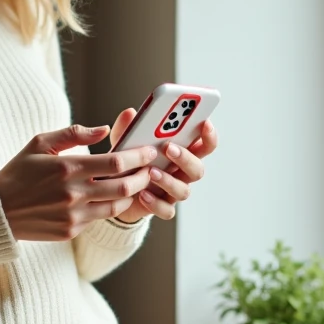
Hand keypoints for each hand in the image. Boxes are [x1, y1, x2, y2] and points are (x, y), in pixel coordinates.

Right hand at [0, 125, 159, 240]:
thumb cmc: (20, 171)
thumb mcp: (40, 143)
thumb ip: (74, 134)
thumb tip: (105, 130)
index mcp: (68, 168)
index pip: (115, 162)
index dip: (138, 156)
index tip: (149, 151)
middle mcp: (73, 194)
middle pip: (124, 186)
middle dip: (144, 177)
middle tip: (151, 169)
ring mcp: (73, 216)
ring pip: (117, 206)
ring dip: (132, 195)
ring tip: (136, 183)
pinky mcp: (71, 231)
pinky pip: (98, 218)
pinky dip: (108, 206)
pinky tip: (111, 197)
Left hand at [108, 108, 217, 223]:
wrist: (115, 190)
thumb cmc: (128, 161)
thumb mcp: (125, 142)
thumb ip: (128, 128)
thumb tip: (129, 113)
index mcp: (180, 153)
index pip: (204, 144)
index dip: (209, 135)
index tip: (204, 123)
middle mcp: (181, 173)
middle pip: (197, 168)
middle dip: (186, 158)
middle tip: (169, 148)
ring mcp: (173, 191)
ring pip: (183, 190)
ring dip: (169, 181)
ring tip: (150, 172)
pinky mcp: (162, 207)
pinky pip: (167, 210)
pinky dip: (155, 203)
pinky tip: (142, 194)